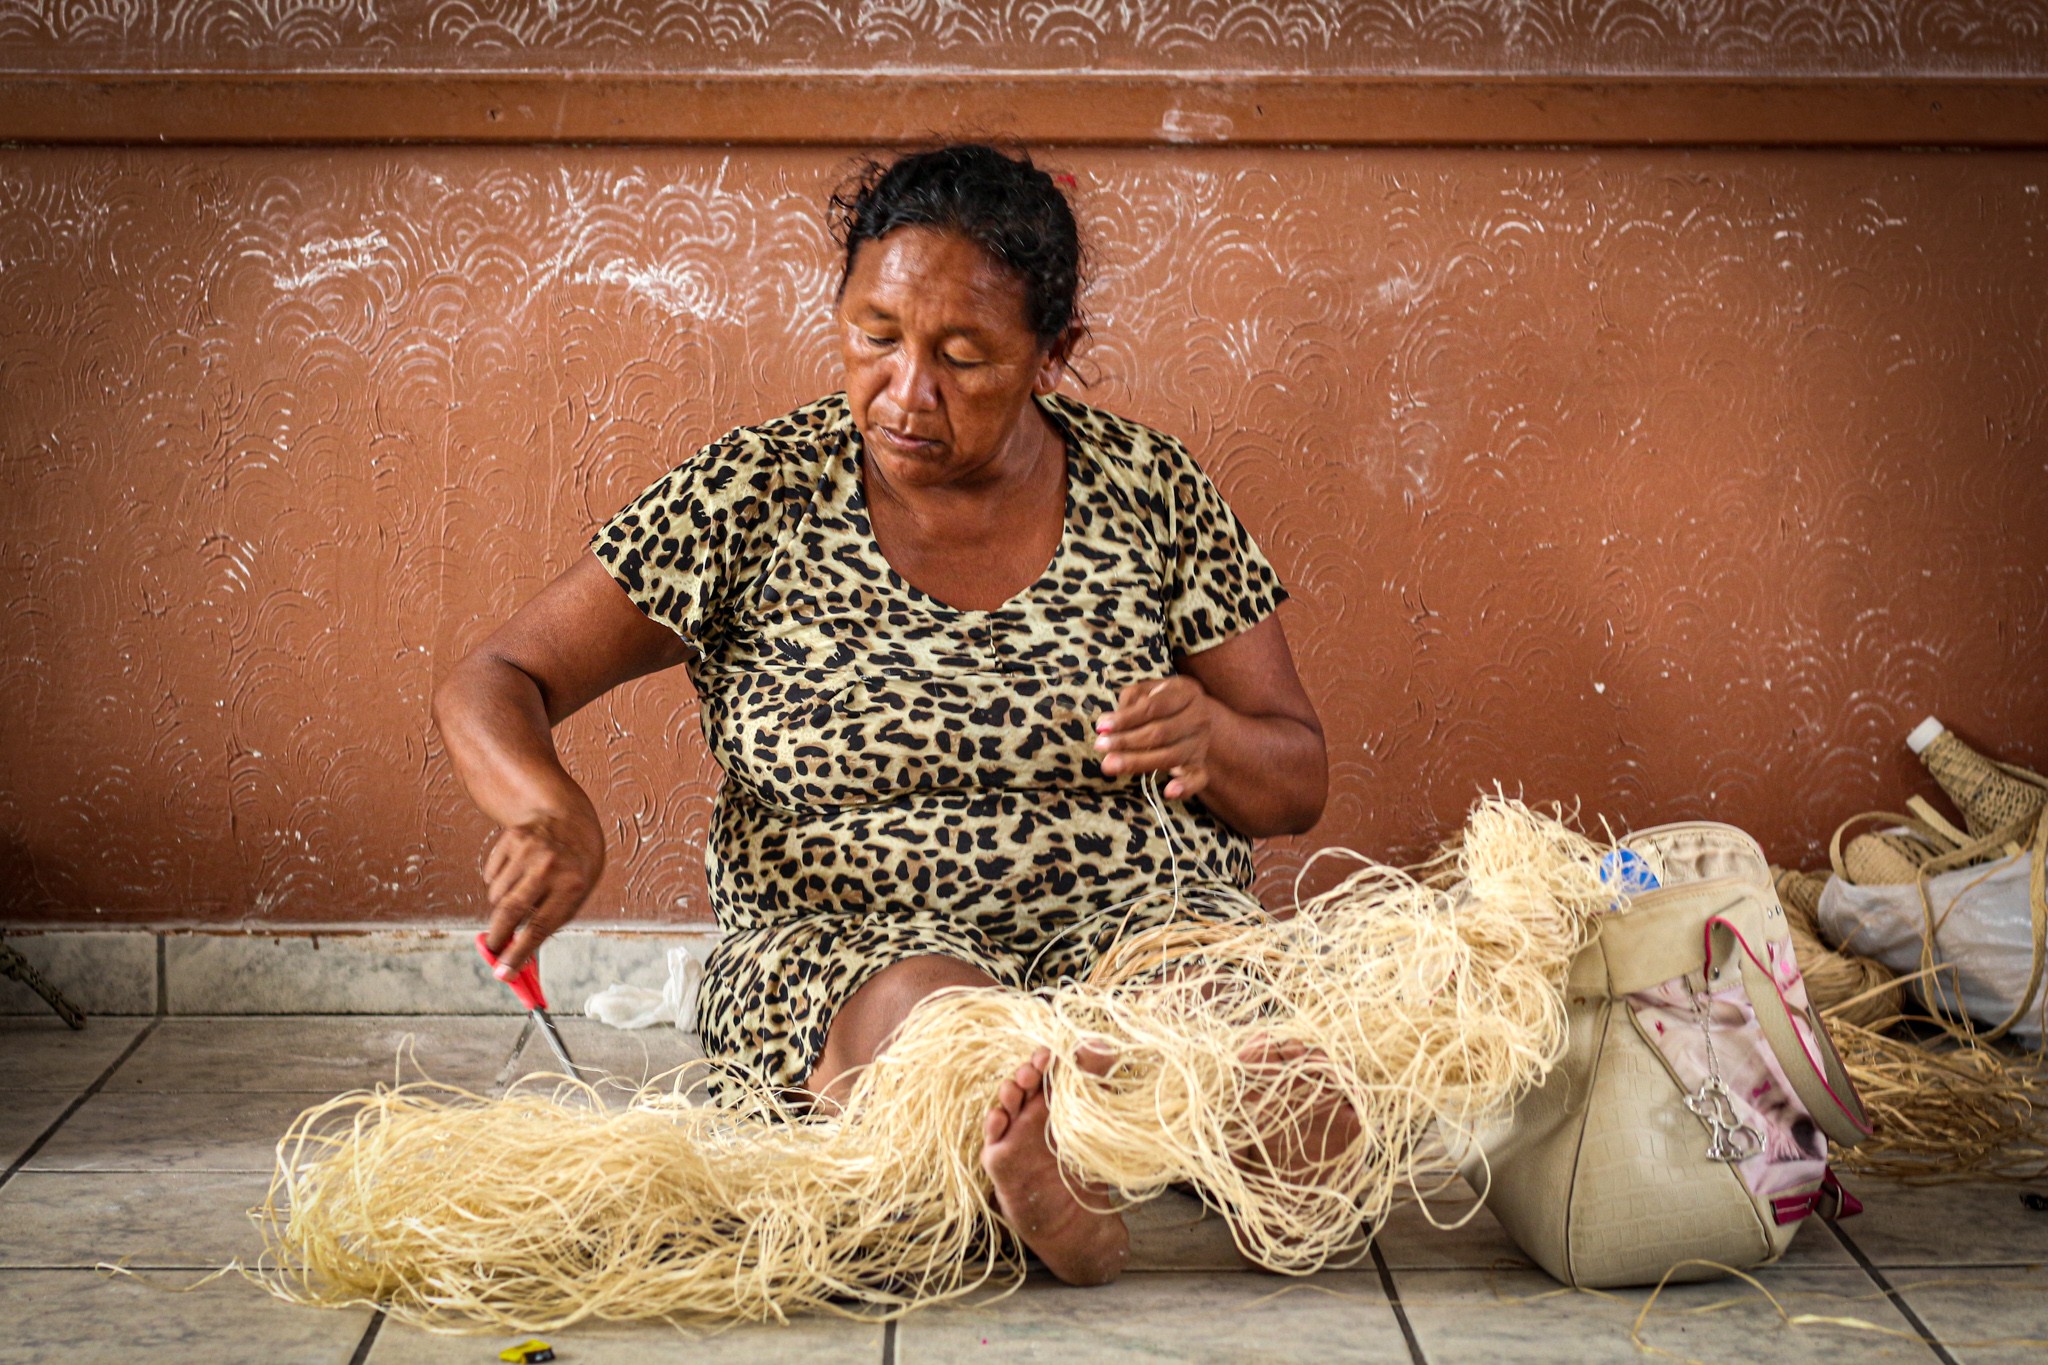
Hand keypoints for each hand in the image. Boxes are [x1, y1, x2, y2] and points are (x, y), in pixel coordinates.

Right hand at [481, 809, 603, 976]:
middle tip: (492, 950)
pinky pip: (491, 876)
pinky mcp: (511, 840)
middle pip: (510, 912)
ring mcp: (529, 851)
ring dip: (502, 906)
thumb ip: (546, 925)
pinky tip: (517, 872)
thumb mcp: (574, 897)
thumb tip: (515, 960)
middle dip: (497, 938)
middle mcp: (550, 867)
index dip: (519, 954)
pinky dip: (498, 883)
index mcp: (572, 886)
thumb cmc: (574, 869)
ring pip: (497, 896)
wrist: (570, 820)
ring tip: (521, 895)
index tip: (503, 973)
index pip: (539, 928)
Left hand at [1094, 675, 1215, 799]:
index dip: (1126, 718)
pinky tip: (1169, 792)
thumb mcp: (1145, 691)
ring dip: (1138, 762)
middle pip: (1161, 733)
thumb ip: (1129, 703)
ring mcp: (1200, 743)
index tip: (1102, 727)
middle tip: (1100, 747)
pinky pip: (1197, 779)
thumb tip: (1107, 726)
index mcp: (1185, 693)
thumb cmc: (1161, 700)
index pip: (1153, 707)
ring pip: (1170, 756)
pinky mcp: (1199, 764)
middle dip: (1127, 741)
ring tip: (1110, 765)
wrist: (1192, 714)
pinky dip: (1186, 786)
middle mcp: (1198, 718)